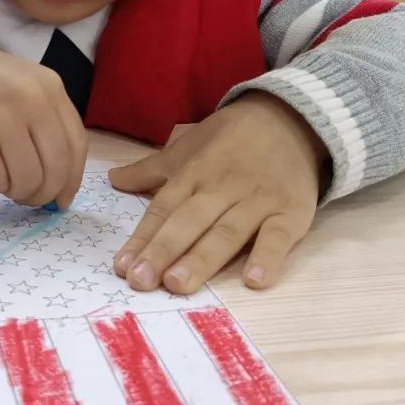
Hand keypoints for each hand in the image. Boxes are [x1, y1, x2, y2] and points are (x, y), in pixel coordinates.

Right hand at [0, 34, 87, 207]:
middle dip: (43, 194)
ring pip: (25, 181)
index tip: (63, 199)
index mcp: (50, 89)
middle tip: (28, 198)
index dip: (72, 180)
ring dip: (13, 190)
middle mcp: (31, 102)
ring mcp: (1, 120)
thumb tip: (61, 185)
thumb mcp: (27, 87)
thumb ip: (48, 125)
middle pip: (54, 169)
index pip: (76, 145)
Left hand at [108, 92, 327, 293]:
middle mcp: (222, 187)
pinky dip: (268, 258)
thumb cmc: (233, 138)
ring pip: (227, 232)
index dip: (142, 238)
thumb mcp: (189, 146)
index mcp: (194, 172)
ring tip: (177, 285)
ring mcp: (258, 201)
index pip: (163, 208)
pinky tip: (254, 281)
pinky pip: (279, 237)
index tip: (121, 266)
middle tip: (140, 281)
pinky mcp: (291, 212)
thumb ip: (151, 169)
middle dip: (163, 251)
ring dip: (202, 259)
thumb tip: (112, 179)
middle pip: (189, 222)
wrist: (293, 118)